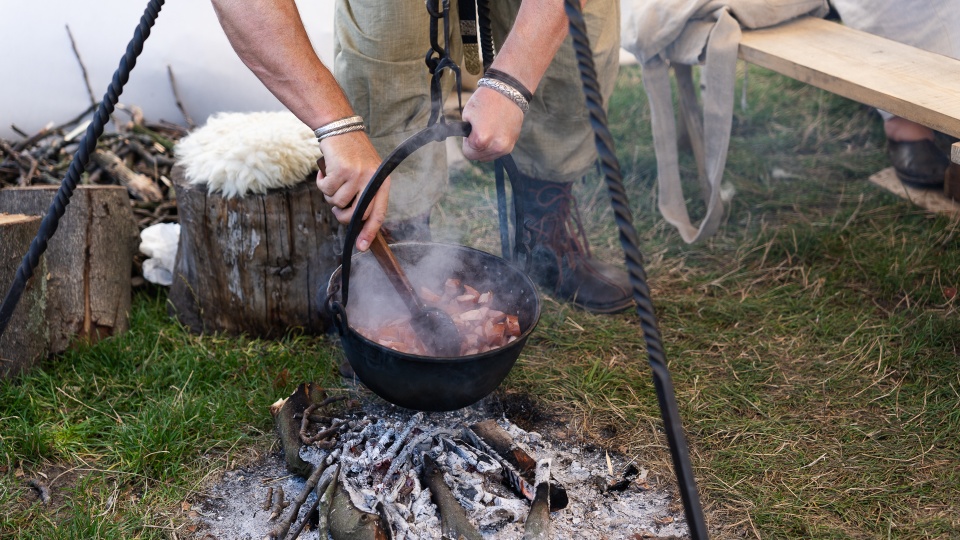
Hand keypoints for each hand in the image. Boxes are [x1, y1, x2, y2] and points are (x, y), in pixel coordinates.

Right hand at [316, 131, 389, 250]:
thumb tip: (355, 222)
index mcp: (382, 182)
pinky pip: (326, 190)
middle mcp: (372, 180)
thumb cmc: (350, 153)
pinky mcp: (342, 170)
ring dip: (329, 194)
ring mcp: (357, 175)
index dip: (370, 232)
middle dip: (342, 215)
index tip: (362, 247)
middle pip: (355, 215)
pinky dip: (321, 183)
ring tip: (333, 178)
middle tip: (336, 206)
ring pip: (337, 202)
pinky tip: (325, 171)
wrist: (339, 127)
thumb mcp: (365, 172)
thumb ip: (363, 194)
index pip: (378, 214)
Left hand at [461, 87, 523, 160]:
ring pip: (488, 157)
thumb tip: (469, 144)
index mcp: (481, 139)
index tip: (471, 130)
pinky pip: (498, 152)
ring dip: (486, 147)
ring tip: (489, 129)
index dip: (467, 141)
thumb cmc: (486, 100)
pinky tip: (496, 131)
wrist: (508, 92)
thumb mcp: (467, 115)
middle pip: (478, 157)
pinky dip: (495, 145)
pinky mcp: (512, 145)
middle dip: (476, 146)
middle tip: (480, 129)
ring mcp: (505, 147)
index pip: (467, 152)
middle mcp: (495, 146)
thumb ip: (466, 134)